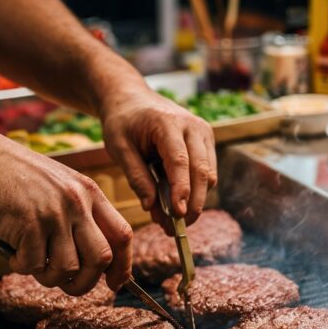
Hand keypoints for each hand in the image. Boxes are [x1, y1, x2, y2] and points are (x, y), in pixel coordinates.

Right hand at [0, 114, 131, 293]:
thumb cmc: (10, 176)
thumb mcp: (57, 187)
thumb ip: (77, 217)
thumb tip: (91, 263)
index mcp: (89, 192)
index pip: (123, 235)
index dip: (123, 266)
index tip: (116, 282)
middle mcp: (77, 201)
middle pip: (102, 258)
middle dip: (86, 282)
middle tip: (67, 285)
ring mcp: (54, 212)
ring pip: (68, 268)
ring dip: (48, 276)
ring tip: (31, 262)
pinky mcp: (28, 223)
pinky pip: (33, 265)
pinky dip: (21, 267)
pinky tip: (12, 253)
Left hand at [100, 85, 216, 227]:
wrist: (132, 98)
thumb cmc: (122, 122)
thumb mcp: (118, 148)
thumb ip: (136, 177)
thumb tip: (152, 207)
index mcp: (167, 123)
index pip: (180, 161)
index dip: (181, 190)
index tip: (179, 215)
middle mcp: (192, 126)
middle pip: (201, 170)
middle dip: (193, 204)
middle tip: (177, 229)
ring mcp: (203, 133)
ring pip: (209, 175)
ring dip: (195, 201)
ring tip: (173, 222)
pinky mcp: (206, 142)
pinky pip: (208, 172)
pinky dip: (196, 191)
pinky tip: (177, 205)